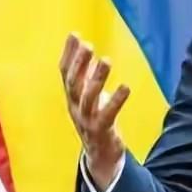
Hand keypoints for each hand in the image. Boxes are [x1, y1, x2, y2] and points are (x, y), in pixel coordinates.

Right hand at [58, 33, 129, 190]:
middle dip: (79, 63)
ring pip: (88, 98)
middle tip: (87, 45)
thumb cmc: (95, 119)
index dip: (69, 54)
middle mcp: (75, 107)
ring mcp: (86, 120)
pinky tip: (126, 87)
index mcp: (71, 97)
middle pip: (73, 83)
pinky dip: (116, 101)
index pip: (65, 72)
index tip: (74, 34)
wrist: (100, 157)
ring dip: (97, 79)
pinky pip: (107, 115)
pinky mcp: (101, 131)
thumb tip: (83, 44)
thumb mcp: (88, 94)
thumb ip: (85, 71)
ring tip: (106, 60)